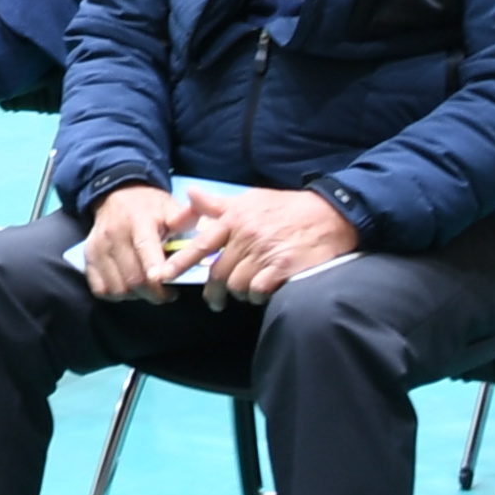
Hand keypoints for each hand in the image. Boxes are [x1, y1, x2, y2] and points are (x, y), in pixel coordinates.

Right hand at [74, 183, 199, 302]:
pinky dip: (116, 294)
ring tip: (149, 289)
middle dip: (154, 293)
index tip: (168, 286)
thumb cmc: (149, 206)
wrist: (115, 193)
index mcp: (138, 220)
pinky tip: (129, 287)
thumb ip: (187, 220)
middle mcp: (114, 234)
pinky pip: (101, 289)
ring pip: (117, 288)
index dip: (156, 272)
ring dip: (136, 296)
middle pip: (133, 277)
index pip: (145, 248)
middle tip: (168, 294)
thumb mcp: (170, 206)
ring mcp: (98, 248)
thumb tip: (207, 233)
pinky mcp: (88, 258)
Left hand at [189, 185, 357, 302]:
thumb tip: (189, 193)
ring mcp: (264, 252)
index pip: (201, 244)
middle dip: (215, 292)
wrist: (330, 214)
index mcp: (235, 219)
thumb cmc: (286, 208)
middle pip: (218, 273)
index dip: (180, 263)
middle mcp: (246, 235)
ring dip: (239, 294)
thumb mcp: (250, 198)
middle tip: (216, 301)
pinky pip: (258, 291)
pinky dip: (257, 297)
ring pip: (237, 285)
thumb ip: (218, 204)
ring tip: (247, 292)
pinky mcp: (283, 268)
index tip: (163, 276)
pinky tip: (263, 292)